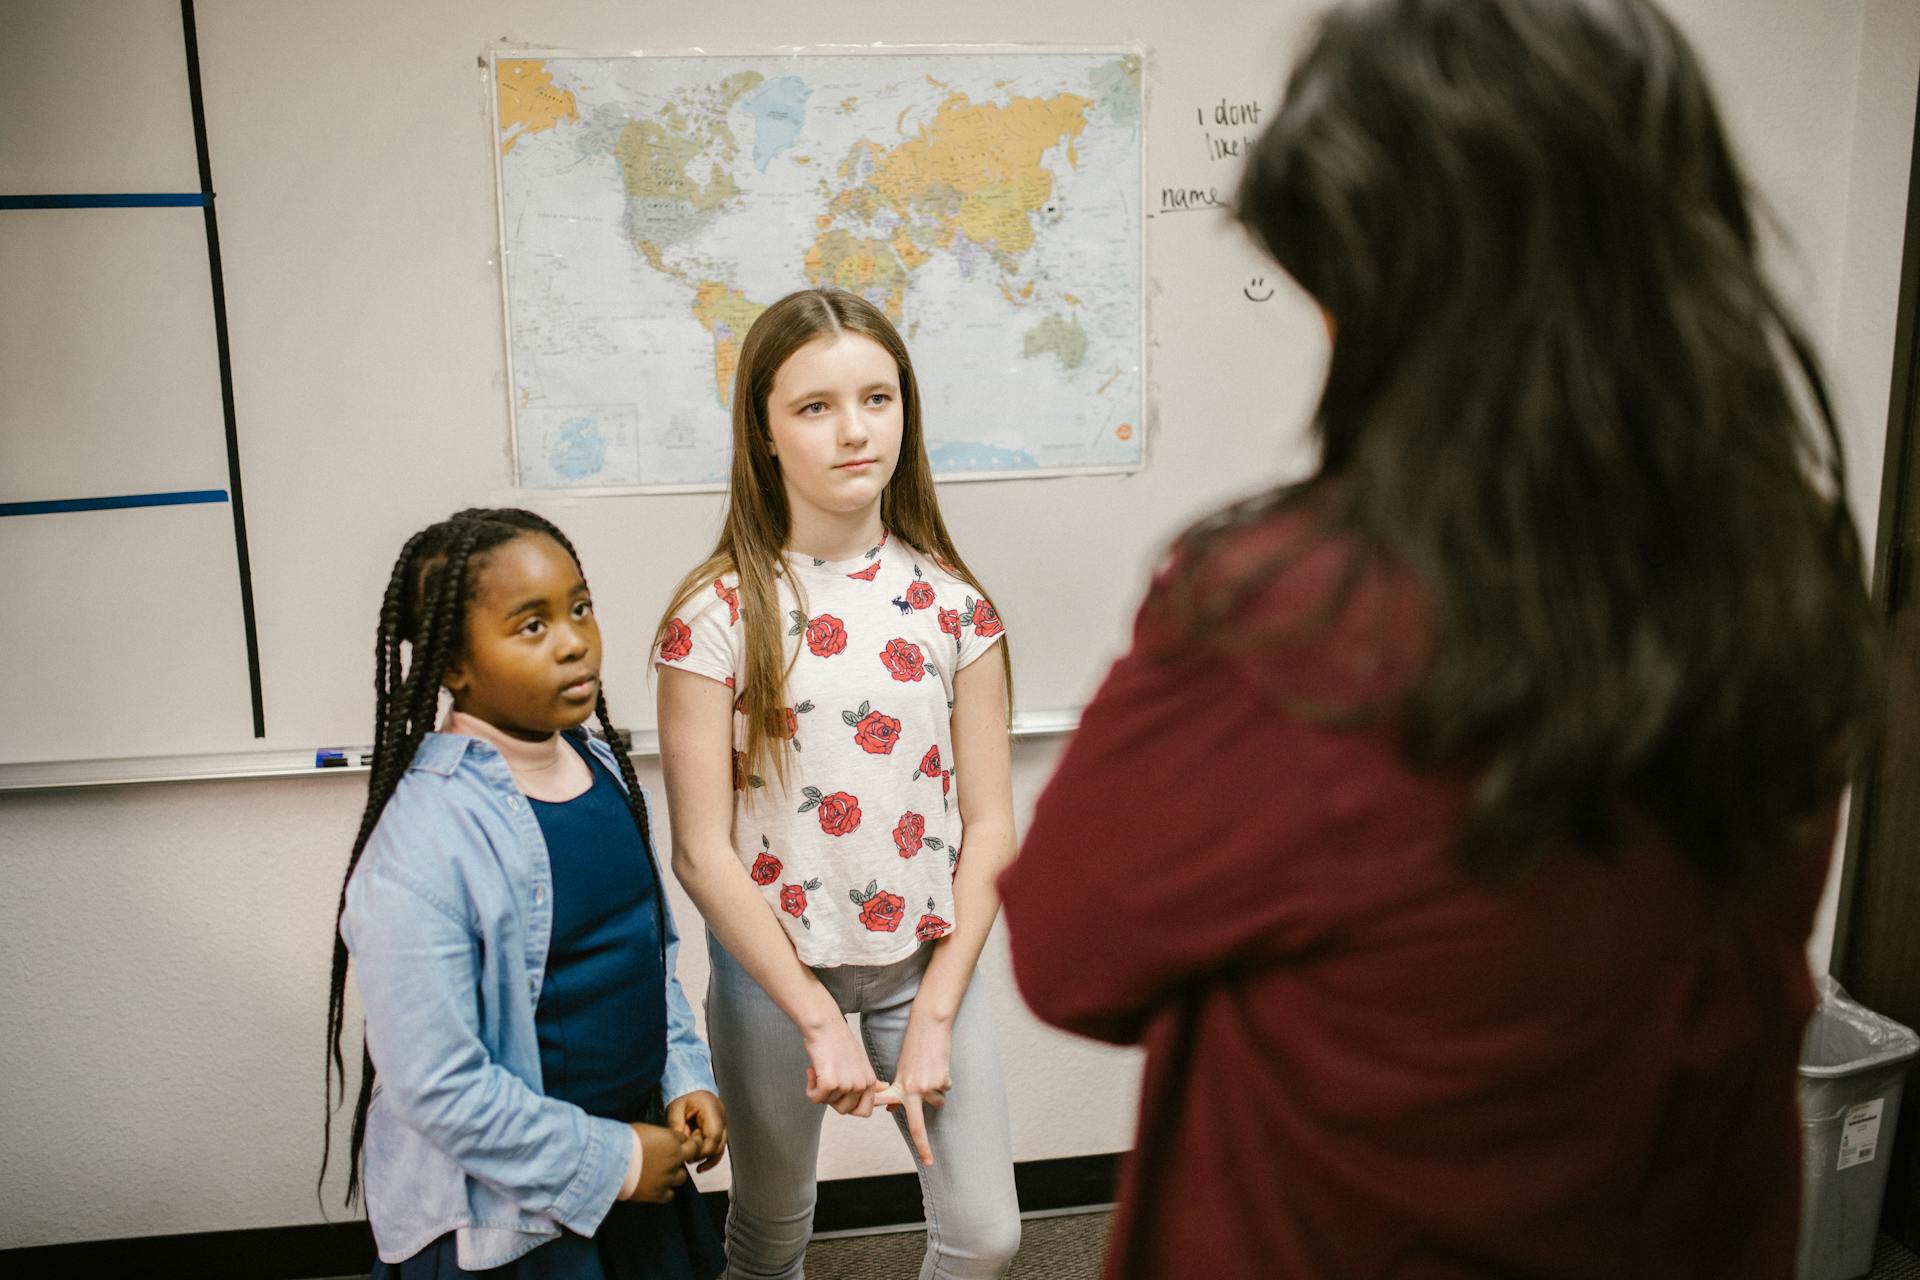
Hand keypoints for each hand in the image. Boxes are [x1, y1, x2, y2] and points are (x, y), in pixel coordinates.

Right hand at [626, 1122, 698, 1203]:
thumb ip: (659, 1135)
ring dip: (674, 1174)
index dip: (681, 1140)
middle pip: (692, 1154)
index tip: (677, 1142)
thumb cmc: (622, 1141)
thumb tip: (660, 1139)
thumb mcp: (644, 1129)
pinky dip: (664, 1191)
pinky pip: (669, 1194)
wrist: (609, 1162)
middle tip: (679, 1155)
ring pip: (682, 1176)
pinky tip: (656, 1187)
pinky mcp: (658, 1193)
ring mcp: (668, 1177)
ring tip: (661, 1172)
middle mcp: (674, 1158)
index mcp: (671, 1139)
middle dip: (688, 1153)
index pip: (685, 1138)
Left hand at [666, 1089, 727, 1173]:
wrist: (692, 1091)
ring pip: (721, 1149)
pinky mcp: (720, 1133)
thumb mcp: (676, 1108)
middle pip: (719, 1144)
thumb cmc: (684, 1099)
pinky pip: (719, 1149)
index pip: (714, 1134)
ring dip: (708, 1159)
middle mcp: (722, 1118)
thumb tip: (679, 1144)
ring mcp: (723, 1126)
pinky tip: (701, 1168)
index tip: (690, 1154)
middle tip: (688, 1159)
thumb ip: (676, 1124)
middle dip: (703, 1155)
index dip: (703, 1148)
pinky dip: (711, 1160)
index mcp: (712, 1109)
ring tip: (694, 1166)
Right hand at [802, 1015, 879, 1116]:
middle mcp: (861, 1084)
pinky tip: (812, 1070)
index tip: (840, 1092)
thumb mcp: (860, 1062)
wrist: (825, 1025)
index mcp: (870, 1080)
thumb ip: (869, 1080)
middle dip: (832, 1098)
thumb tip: (885, 1088)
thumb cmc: (839, 1042)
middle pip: (844, 1110)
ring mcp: (847, 1084)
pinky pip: (815, 1098)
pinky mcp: (830, 1083)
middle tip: (828, 1079)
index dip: (849, 1105)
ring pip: (827, 1103)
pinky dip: (810, 1088)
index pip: (864, 1112)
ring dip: (819, 1089)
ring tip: (820, 1069)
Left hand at [884, 1008, 953, 1166]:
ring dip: (937, 1090)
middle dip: (924, 1146)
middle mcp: (909, 1091)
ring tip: (930, 1070)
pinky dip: (944, 1080)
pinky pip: (946, 1088)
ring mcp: (925, 1087)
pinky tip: (938, 1066)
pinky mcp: (940, 1080)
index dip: (902, 1137)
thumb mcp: (901, 1070)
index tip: (919, 1158)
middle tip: (930, 1162)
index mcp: (898, 1088)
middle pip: (917, 1124)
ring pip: (937, 1100)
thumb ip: (897, 1092)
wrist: (928, 1026)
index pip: (897, 1117)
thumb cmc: (915, 1048)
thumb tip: (890, 1111)